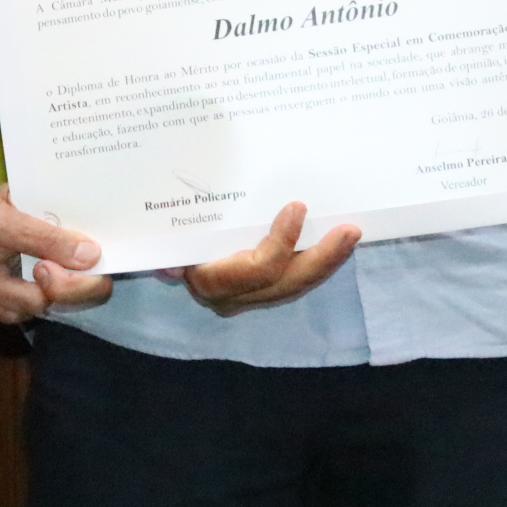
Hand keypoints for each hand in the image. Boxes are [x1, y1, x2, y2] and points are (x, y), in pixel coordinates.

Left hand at [0, 186, 108, 323]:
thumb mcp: (4, 221)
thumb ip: (47, 238)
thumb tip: (93, 256)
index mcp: (65, 225)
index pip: (101, 255)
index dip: (91, 274)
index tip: (59, 270)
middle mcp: (59, 254)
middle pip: (81, 291)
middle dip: (53, 289)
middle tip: (36, 271)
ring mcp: (38, 279)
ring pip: (42, 307)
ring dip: (10, 292)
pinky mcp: (17, 298)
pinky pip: (16, 316)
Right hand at [179, 202, 360, 314]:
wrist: (157, 253)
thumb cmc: (164, 235)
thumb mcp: (165, 235)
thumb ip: (168, 250)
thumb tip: (169, 269)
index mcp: (210, 282)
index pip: (258, 269)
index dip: (282, 242)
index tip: (298, 207)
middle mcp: (230, 298)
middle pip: (286, 283)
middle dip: (322, 259)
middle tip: (350, 230)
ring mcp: (246, 299)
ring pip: (295, 287)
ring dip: (326, 263)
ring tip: (350, 237)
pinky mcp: (258, 293)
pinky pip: (293, 283)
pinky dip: (316, 265)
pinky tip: (335, 248)